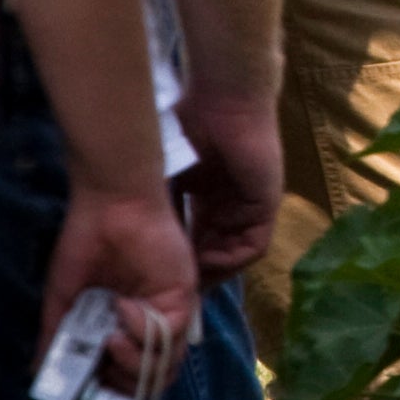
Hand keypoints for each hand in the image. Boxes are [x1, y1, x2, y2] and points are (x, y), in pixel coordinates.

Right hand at [41, 183, 198, 386]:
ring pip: (166, 363)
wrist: (109, 208)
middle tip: (101, 372)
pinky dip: (144, 329)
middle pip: (151, 379)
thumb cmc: (85, 247)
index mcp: (122, 328)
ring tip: (111, 340)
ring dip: (134, 362)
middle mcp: (149, 324)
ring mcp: (167, 312)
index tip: (88, 391)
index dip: (111, 391)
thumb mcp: (63, 300)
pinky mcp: (183, 295)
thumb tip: (38, 375)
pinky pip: (171, 331)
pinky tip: (123, 309)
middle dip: (124, 385)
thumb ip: (55, 338)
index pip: (127, 376)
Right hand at [170, 89, 283, 285]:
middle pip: (216, 254)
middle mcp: (233, 207)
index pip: (197, 243)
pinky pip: (253, 246)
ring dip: (211, 272)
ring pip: (233, 255)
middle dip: (194, 277)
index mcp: (212, 200)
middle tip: (169, 295)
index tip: (155, 281)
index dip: (178, 264)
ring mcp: (252, 207)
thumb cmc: (192, 125)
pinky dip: (229, 259)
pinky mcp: (267, 205)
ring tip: (184, 286)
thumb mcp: (171, 172)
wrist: (224, 103)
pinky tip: (205, 264)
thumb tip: (132, 228)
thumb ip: (162, 198)